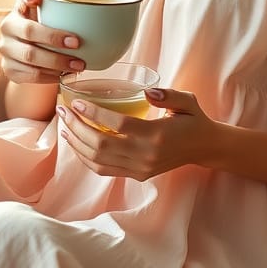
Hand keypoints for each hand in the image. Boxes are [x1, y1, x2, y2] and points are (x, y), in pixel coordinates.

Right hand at [0, 0, 86, 84]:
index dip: (33, 0)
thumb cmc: (37, 28)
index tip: (46, 1)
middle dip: (55, 40)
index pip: (23, 5)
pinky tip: (64, 75)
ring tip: (78, 65)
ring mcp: (6, 54)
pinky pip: (31, 76)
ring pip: (31, 60)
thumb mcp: (40, 13)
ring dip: (57, 63)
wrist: (23, 57)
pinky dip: (50, 76)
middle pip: (30, 36)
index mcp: (14, 14)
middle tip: (78, 45)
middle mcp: (6, 33)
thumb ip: (47, 0)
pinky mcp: (9, 71)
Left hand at [56, 87, 214, 180]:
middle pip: (101, 144)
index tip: (76, 103)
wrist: (204, 148)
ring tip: (63, 126)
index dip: (94, 114)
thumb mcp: (187, 101)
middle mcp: (145, 155)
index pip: (118, 124)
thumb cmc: (193, 120)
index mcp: (157, 135)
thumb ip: (168, 95)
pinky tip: (76, 143)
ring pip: (98, 160)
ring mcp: (140, 169)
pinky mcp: (136, 175)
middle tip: (62, 111)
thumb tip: (146, 92)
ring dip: (76, 143)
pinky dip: (85, 158)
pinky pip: (104, 170)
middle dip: (77, 127)